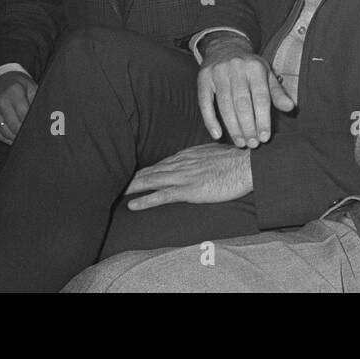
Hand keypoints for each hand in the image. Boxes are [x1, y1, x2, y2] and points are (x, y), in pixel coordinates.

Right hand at [0, 71, 37, 144]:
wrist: (0, 79)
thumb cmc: (19, 84)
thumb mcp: (31, 87)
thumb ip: (36, 101)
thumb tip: (42, 118)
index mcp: (14, 92)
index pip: (24, 114)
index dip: (32, 124)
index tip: (39, 129)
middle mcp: (1, 102)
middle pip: (14, 125)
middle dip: (25, 133)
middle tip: (34, 136)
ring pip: (5, 132)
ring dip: (16, 138)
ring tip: (26, 139)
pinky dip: (6, 139)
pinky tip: (15, 139)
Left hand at [124, 143, 251, 209]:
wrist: (247, 165)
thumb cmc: (237, 160)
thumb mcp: (216, 154)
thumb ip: (202, 158)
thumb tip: (199, 162)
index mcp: (187, 155)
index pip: (160, 164)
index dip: (144, 171)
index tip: (131, 176)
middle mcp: (181, 163)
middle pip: (150, 171)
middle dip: (131, 178)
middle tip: (112, 184)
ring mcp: (184, 176)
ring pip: (151, 181)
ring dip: (132, 188)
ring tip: (115, 193)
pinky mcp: (189, 190)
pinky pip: (162, 195)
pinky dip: (146, 199)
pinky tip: (133, 204)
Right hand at [197, 36, 293, 146]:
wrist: (225, 47)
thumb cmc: (250, 67)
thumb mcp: (267, 75)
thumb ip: (278, 93)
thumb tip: (291, 108)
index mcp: (255, 68)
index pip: (261, 97)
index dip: (262, 119)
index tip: (264, 137)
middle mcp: (236, 68)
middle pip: (242, 103)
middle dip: (248, 126)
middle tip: (252, 144)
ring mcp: (218, 73)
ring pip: (225, 105)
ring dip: (233, 127)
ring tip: (240, 142)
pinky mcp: (203, 78)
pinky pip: (205, 102)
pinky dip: (210, 120)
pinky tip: (217, 135)